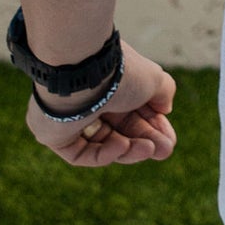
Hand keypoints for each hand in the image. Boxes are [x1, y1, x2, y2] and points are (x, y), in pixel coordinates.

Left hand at [25, 40, 178, 167]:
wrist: (82, 70)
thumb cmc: (119, 71)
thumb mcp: (153, 78)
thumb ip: (163, 92)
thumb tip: (165, 109)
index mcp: (110, 81)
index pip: (134, 110)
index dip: (154, 126)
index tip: (170, 141)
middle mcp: (90, 97)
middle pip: (120, 128)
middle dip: (144, 141)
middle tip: (164, 152)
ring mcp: (70, 117)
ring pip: (103, 143)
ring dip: (129, 150)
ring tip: (148, 150)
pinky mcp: (54, 135)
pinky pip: (81, 153)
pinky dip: (104, 154)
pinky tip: (122, 145)